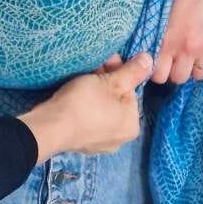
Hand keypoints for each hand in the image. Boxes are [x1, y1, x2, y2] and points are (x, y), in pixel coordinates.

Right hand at [18, 53, 152, 163]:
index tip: (106, 59)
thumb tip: (150, 60)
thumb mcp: (110, 81)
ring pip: (102, 109)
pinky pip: (89, 119)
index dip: (119, 71)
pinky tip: (73, 96)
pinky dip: (84, 106)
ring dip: (95, 91)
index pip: (130, 91)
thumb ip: (132, 72)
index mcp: (131, 125)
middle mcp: (120, 139)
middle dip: (106, 80)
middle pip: (116, 100)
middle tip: (93, 66)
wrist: (52, 126)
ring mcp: (100, 144)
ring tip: (81, 78)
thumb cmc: (85, 102)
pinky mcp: (82, 143)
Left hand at [152, 0, 202, 84]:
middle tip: (180, 57)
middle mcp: (186, 47)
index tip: (162, 64)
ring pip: (199, 75)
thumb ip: (156, 36)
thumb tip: (146, 56)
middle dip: (178, 69)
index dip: (160, 71)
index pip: (158, 75)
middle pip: (179, 78)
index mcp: (166, 39)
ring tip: (197, 50)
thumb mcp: (160, 13)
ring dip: (197, 66)